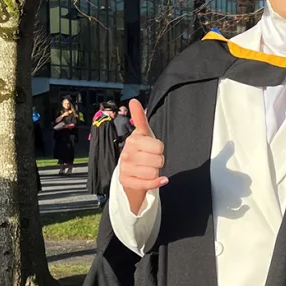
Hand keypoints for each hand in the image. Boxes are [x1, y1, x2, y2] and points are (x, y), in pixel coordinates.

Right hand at [118, 99, 166, 213]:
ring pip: (153, 172)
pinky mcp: (126, 181)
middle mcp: (126, 154)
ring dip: (155, 172)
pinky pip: (148, 184)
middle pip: (158, 160)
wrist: (131, 171)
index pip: (159, 146)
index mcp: (132, 140)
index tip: (153, 148)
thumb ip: (140, 118)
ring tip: (148, 168)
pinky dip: (156, 182)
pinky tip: (159, 179)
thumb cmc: (141, 150)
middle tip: (151, 160)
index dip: (159, 149)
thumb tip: (133, 101)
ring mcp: (125, 168)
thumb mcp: (143, 134)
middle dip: (158, 161)